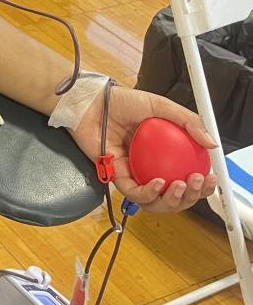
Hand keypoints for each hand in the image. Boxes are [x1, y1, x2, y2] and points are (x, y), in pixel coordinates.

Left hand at [71, 86, 216, 213]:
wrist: (94, 103)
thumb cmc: (122, 103)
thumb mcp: (160, 106)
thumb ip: (187, 121)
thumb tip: (210, 143)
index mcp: (165, 153)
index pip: (188, 175)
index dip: (202, 183)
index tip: (210, 177)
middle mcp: (151, 167)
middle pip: (176, 195)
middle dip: (191, 196)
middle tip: (195, 182)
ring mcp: (135, 174)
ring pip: (156, 201)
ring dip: (172, 199)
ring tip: (179, 185)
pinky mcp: (117, 177)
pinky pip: (135, 193)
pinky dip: (149, 192)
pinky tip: (158, 183)